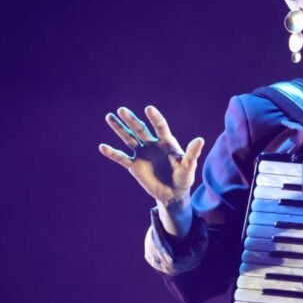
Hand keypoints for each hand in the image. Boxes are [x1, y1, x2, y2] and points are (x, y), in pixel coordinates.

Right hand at [98, 106, 204, 231]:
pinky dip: (112, 153)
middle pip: (140, 129)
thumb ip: (192, 153)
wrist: (173, 193)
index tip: (148, 109)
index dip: (155, 118)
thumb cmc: (183, 177)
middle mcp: (152, 144)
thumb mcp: (189, 166)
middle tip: (121, 110)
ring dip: (119, 129)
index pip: (160, 127)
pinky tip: (102, 147)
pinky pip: (121, 158)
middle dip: (131, 120)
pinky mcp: (134, 165)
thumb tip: (200, 139)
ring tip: (109, 117)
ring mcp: (142, 154)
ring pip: (129, 139)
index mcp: (167, 142)